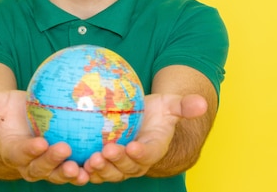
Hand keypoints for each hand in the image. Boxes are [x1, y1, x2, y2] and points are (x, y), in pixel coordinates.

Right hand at [0, 91, 89, 184]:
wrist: (24, 121)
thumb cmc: (10, 111)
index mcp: (13, 150)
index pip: (19, 153)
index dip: (29, 151)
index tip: (39, 142)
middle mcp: (30, 164)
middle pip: (40, 169)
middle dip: (52, 164)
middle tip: (65, 150)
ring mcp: (49, 167)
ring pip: (59, 174)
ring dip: (71, 174)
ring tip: (83, 168)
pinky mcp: (65, 163)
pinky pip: (77, 168)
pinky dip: (89, 168)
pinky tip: (102, 161)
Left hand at [83, 93, 207, 182]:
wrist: (144, 124)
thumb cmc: (157, 113)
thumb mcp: (171, 105)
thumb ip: (185, 106)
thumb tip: (203, 103)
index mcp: (154, 148)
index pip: (149, 154)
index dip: (142, 153)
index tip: (133, 147)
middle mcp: (137, 162)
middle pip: (128, 168)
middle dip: (117, 163)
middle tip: (106, 151)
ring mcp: (120, 165)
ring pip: (110, 173)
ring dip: (100, 170)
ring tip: (90, 160)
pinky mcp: (105, 164)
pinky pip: (95, 170)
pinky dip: (84, 170)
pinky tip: (72, 163)